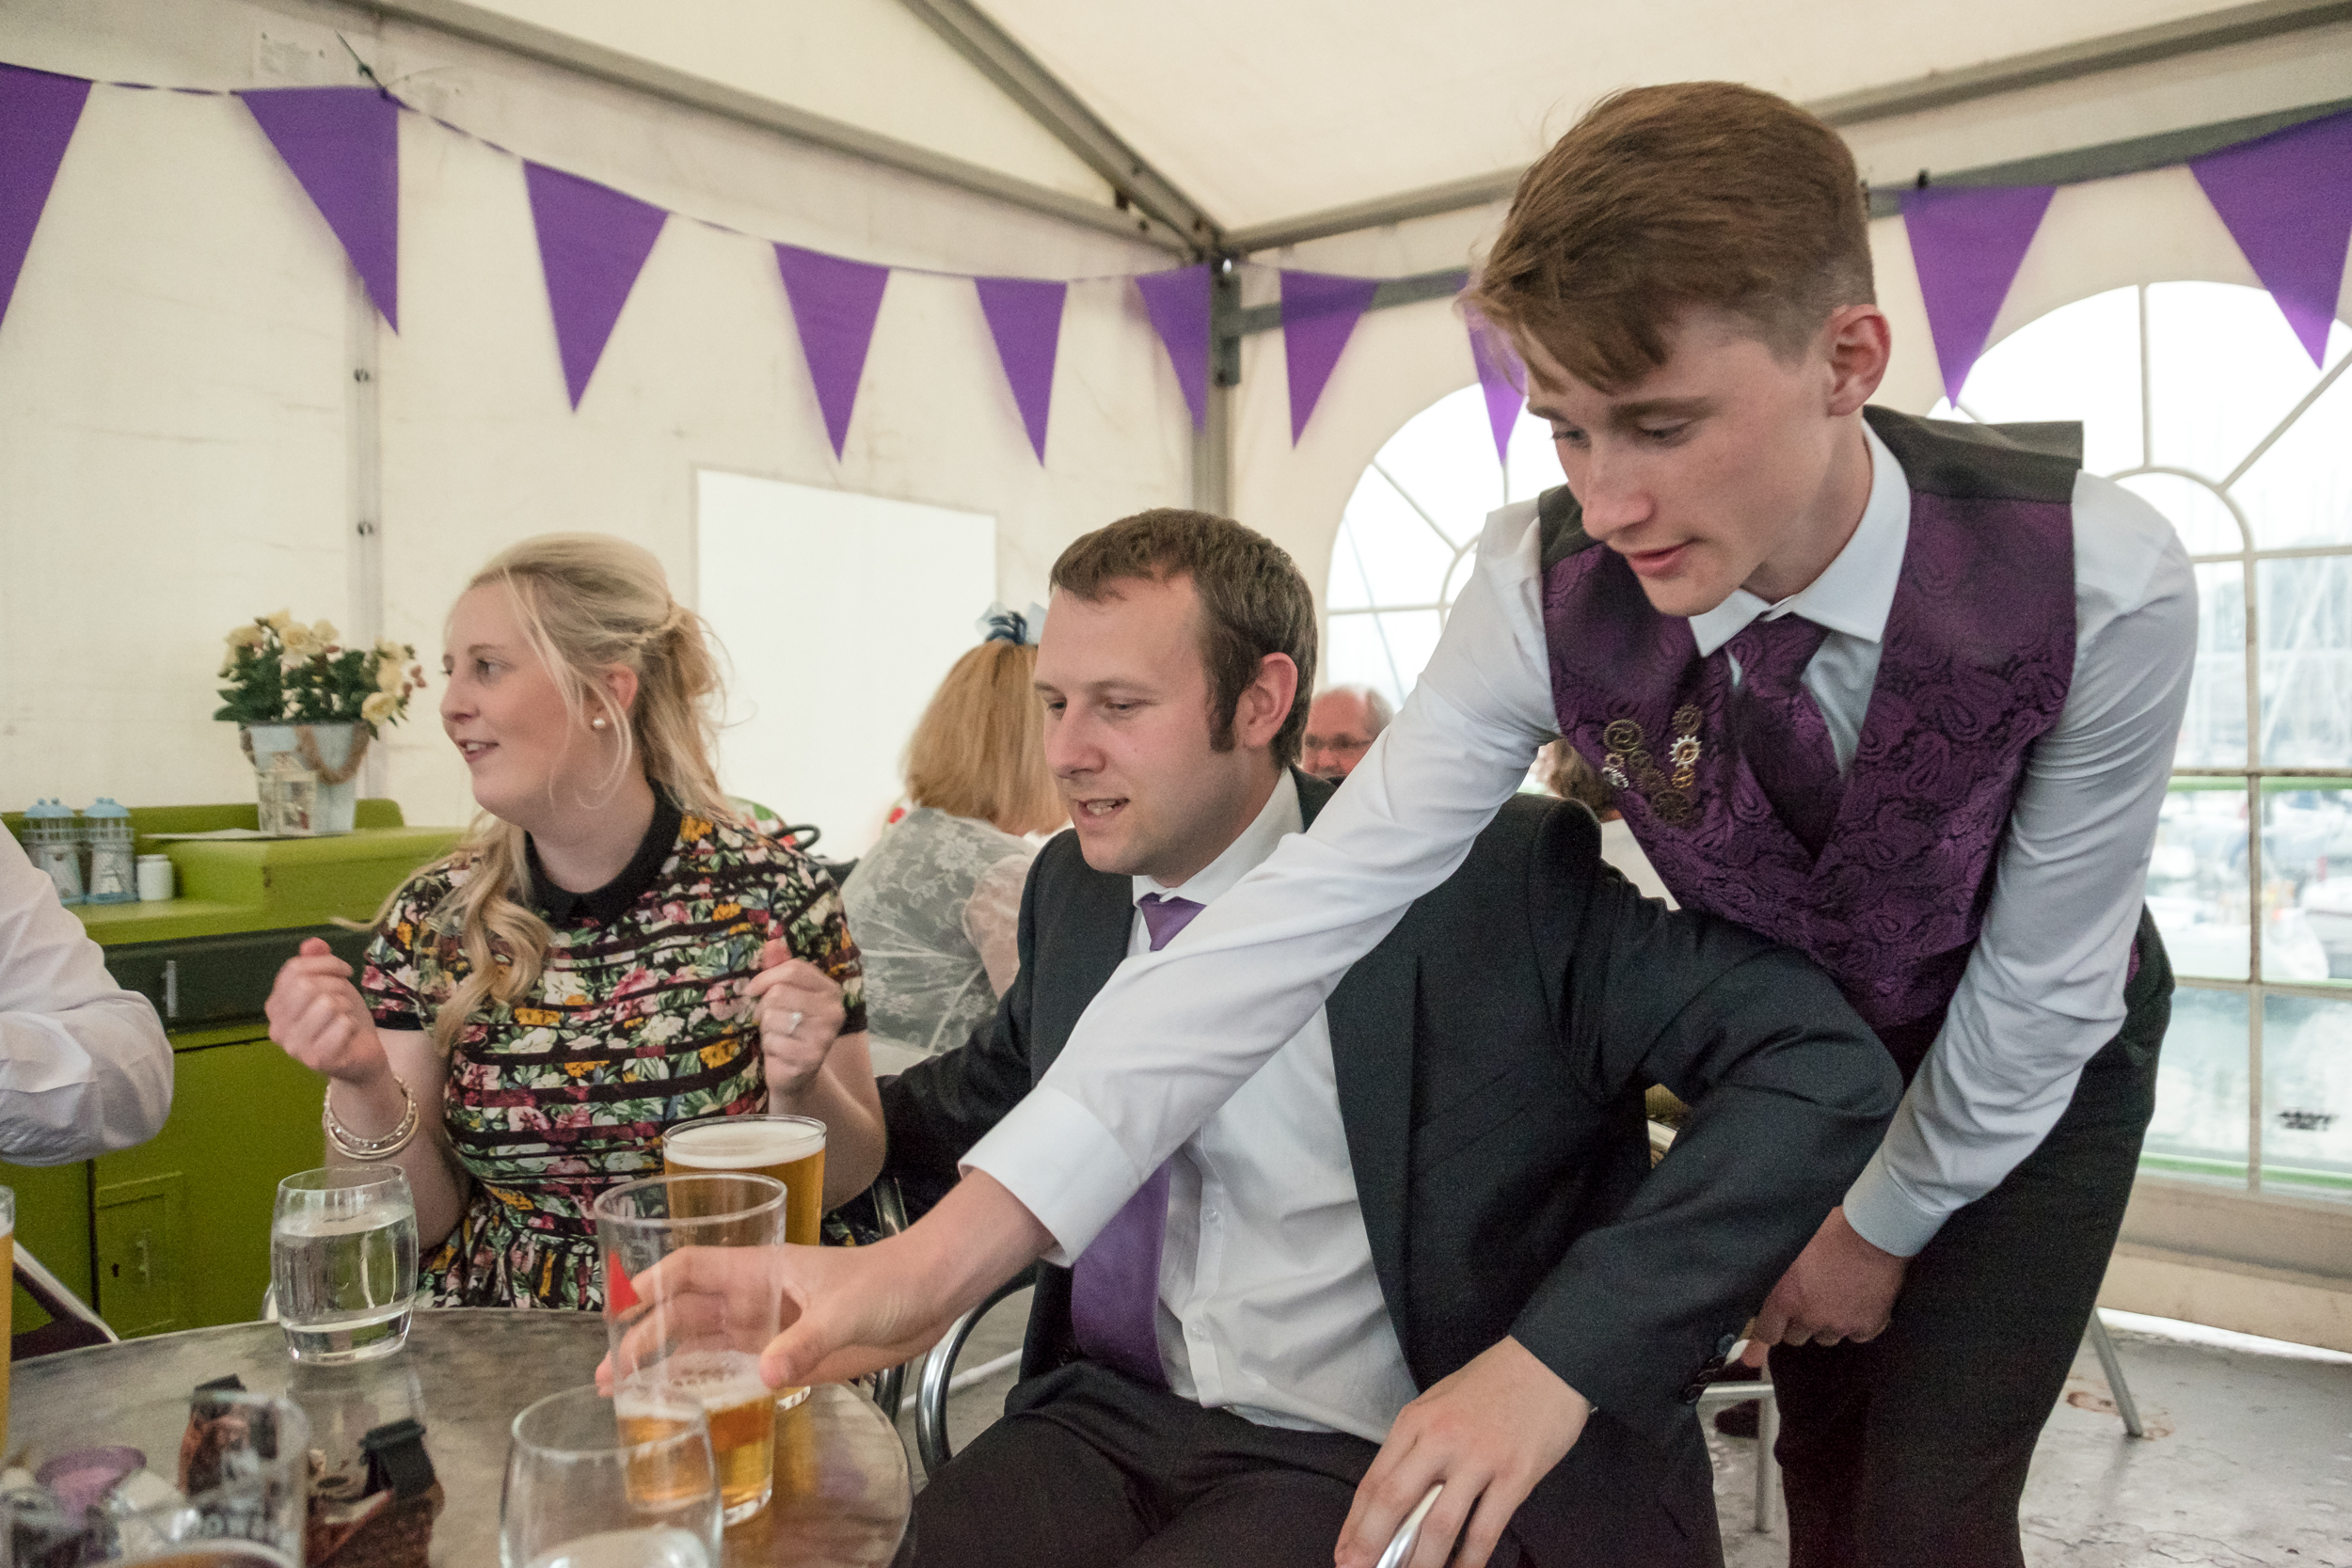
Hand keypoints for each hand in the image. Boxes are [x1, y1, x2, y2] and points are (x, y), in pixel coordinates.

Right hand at [266, 937, 386, 1086]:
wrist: (361, 1057)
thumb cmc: (342, 1019)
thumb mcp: (331, 984)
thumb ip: (318, 962)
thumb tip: (313, 943)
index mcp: (275, 1006)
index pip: (294, 969)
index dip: (326, 963)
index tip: (344, 971)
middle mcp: (277, 1028)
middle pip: (307, 986)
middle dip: (336, 985)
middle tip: (345, 996)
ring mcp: (295, 1047)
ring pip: (327, 1004)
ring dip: (346, 1006)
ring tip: (345, 1017)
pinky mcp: (318, 1060)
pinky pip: (342, 1024)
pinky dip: (353, 1024)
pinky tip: (349, 1035)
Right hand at [598, 1239, 954, 1393]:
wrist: (929, 1295)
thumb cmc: (887, 1282)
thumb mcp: (844, 1310)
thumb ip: (804, 1342)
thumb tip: (763, 1373)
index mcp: (760, 1269)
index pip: (691, 1268)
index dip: (651, 1283)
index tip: (617, 1307)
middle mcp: (755, 1298)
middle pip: (684, 1314)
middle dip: (643, 1338)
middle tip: (608, 1374)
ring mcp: (769, 1327)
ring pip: (702, 1344)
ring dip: (664, 1364)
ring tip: (625, 1392)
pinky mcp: (788, 1355)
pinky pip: (735, 1369)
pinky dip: (704, 1384)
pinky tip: (679, 1402)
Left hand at [746, 938, 845, 1096]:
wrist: (797, 1075)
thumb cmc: (788, 1030)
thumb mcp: (786, 996)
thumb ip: (780, 968)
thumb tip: (772, 941)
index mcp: (830, 990)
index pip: (794, 969)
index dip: (766, 977)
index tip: (752, 989)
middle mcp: (833, 1011)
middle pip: (779, 993)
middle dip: (764, 1008)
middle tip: (768, 1021)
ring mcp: (824, 1035)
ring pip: (773, 1017)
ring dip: (766, 1030)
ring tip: (776, 1037)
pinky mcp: (811, 1058)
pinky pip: (773, 1042)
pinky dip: (769, 1048)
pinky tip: (778, 1053)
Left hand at [1336, 1338, 1588, 1567]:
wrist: (1548, 1362)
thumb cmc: (1490, 1384)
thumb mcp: (1438, 1402)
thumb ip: (1415, 1445)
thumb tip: (1393, 1498)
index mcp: (1415, 1421)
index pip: (1375, 1481)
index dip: (1356, 1525)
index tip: (1344, 1554)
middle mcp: (1440, 1439)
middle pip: (1395, 1502)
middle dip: (1372, 1546)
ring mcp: (1479, 1459)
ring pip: (1439, 1525)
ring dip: (1421, 1564)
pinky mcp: (1515, 1476)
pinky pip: (1485, 1530)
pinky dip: (1470, 1560)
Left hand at [1739, 1206, 1908, 1365]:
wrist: (1874, 1231)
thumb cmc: (1831, 1229)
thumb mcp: (1791, 1245)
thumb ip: (1778, 1273)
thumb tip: (1769, 1284)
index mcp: (1785, 1297)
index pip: (1766, 1333)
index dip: (1763, 1337)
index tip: (1752, 1356)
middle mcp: (1810, 1316)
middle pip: (1796, 1336)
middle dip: (1798, 1323)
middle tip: (1808, 1301)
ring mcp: (1840, 1324)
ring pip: (1826, 1337)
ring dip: (1826, 1323)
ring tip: (1834, 1297)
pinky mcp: (1867, 1325)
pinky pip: (1856, 1335)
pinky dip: (1856, 1323)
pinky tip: (1858, 1303)